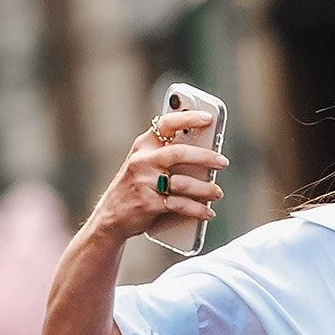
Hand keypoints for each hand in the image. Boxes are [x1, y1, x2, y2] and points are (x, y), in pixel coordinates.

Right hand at [89, 110, 228, 244]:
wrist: (112, 216)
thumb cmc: (136, 187)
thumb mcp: (144, 165)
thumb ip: (166, 155)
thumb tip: (203, 151)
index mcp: (143, 146)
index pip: (166, 124)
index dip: (188, 118)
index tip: (208, 118)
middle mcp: (142, 161)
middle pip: (179, 153)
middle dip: (206, 157)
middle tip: (223, 162)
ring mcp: (144, 182)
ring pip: (183, 182)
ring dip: (206, 189)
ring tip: (218, 192)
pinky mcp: (149, 204)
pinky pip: (180, 205)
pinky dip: (198, 210)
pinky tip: (208, 212)